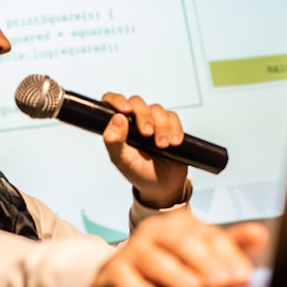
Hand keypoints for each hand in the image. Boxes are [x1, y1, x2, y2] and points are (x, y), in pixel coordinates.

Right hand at [91, 211, 268, 286]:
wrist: (115, 280)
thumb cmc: (162, 269)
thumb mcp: (196, 257)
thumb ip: (229, 247)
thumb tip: (260, 235)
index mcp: (180, 227)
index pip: (208, 236)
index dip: (227, 254)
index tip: (241, 274)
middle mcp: (156, 234)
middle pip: (182, 243)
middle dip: (205, 262)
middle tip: (222, 282)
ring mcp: (132, 252)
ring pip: (153, 258)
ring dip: (173, 274)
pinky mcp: (111, 273)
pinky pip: (122, 278)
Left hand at [100, 92, 188, 207]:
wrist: (162, 186)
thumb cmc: (137, 171)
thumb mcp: (121, 160)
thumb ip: (113, 141)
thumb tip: (116, 119)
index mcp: (118, 126)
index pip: (112, 102)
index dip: (117, 100)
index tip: (125, 110)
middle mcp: (134, 120)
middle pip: (137, 103)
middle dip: (144, 117)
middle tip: (147, 134)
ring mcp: (153, 121)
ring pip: (157, 110)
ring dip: (162, 127)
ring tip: (162, 145)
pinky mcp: (170, 125)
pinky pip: (173, 117)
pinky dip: (175, 129)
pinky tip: (174, 142)